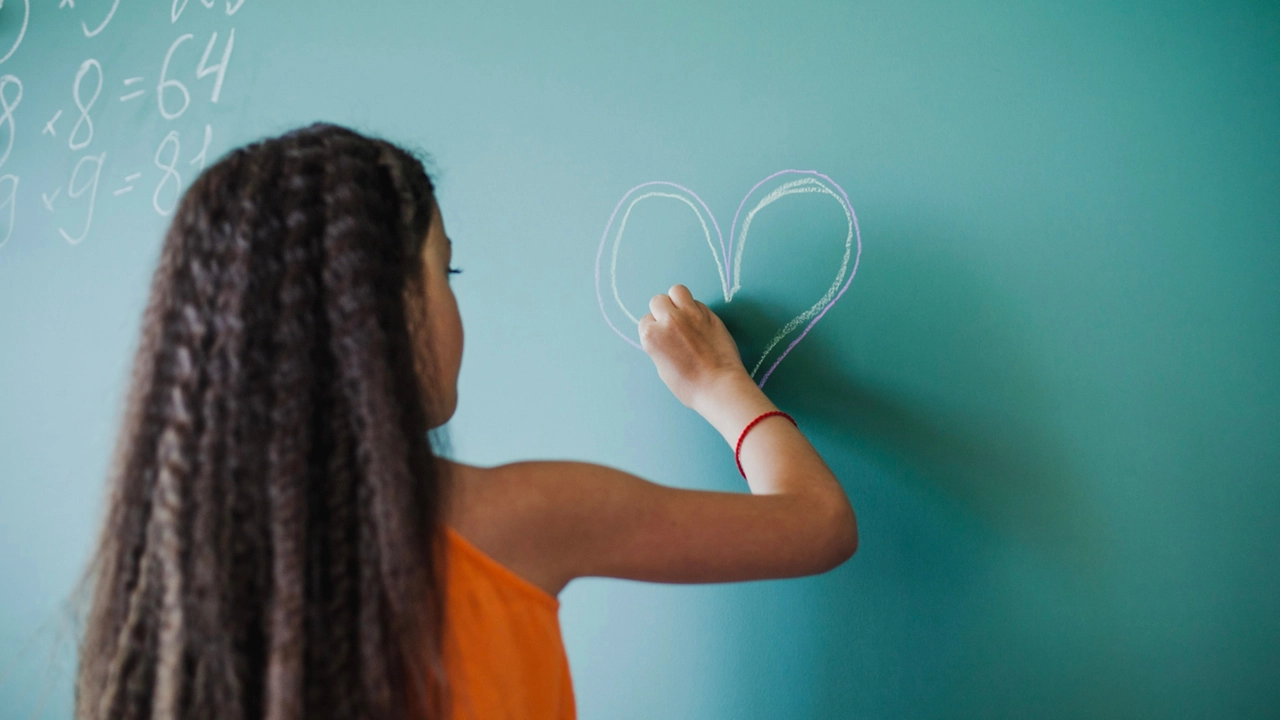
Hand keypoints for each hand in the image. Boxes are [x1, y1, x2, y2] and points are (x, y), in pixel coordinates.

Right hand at [638, 285, 752, 411]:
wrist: (718, 386)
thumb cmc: (688, 385)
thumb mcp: (662, 366)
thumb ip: (660, 344)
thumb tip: (664, 333)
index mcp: (651, 335)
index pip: (646, 320)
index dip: (655, 328)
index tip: (664, 337)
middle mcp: (668, 320)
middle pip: (658, 300)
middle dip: (663, 311)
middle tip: (673, 324)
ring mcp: (689, 314)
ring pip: (677, 291)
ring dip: (678, 300)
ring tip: (685, 314)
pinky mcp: (708, 314)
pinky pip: (697, 302)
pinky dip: (696, 309)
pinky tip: (700, 323)